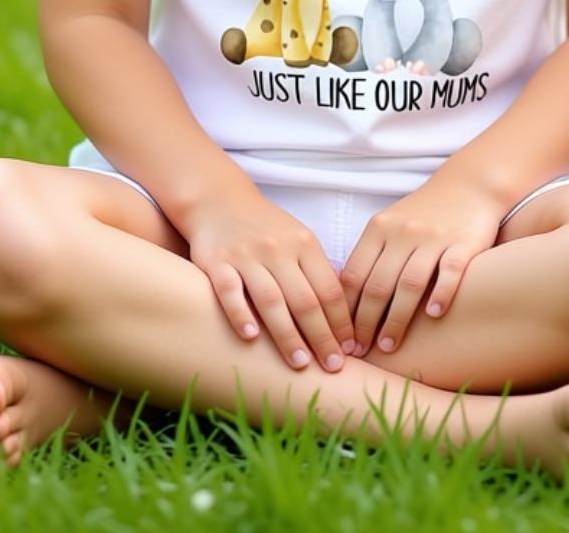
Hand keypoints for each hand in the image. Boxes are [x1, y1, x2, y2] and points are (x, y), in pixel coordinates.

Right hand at [184, 192, 355, 371]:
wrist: (221, 202)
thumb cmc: (267, 229)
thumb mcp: (298, 240)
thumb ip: (317, 271)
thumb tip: (345, 314)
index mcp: (305, 244)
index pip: (330, 289)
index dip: (342, 322)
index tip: (350, 350)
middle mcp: (279, 249)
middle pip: (305, 299)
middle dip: (322, 336)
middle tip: (333, 367)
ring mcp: (248, 255)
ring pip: (272, 300)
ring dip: (288, 335)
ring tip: (300, 364)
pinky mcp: (217, 262)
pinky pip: (230, 291)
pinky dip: (240, 314)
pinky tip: (250, 338)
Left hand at [341, 179, 504, 354]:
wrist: (469, 185)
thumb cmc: (422, 214)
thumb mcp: (389, 225)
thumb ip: (369, 257)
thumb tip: (342, 305)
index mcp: (379, 229)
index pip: (354, 276)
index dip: (345, 312)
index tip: (342, 338)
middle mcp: (403, 232)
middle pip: (378, 285)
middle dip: (365, 324)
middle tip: (360, 352)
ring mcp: (434, 237)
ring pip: (410, 284)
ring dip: (396, 320)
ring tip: (389, 346)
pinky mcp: (463, 242)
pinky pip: (450, 271)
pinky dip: (442, 293)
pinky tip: (434, 314)